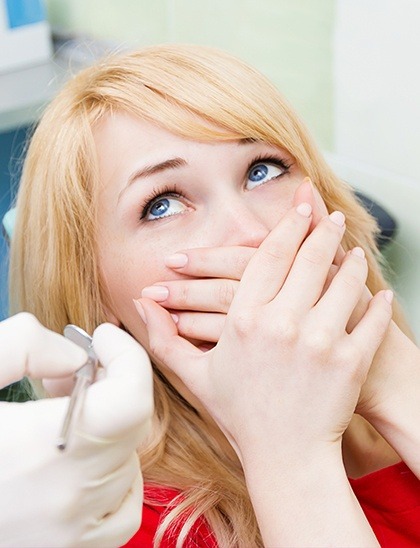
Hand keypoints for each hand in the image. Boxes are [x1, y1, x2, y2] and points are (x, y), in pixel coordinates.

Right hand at [0, 314, 152, 547]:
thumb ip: (21, 346)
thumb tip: (74, 357)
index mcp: (39, 450)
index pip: (131, 401)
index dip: (128, 357)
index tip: (103, 338)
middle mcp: (65, 498)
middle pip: (131, 424)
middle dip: (111, 380)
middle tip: (69, 369)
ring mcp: (68, 533)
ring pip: (129, 462)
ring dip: (109, 425)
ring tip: (63, 410)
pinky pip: (121, 508)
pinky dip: (115, 475)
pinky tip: (78, 458)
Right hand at [136, 204, 391, 462]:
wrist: (285, 457)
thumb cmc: (240, 414)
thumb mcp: (195, 375)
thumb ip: (163, 336)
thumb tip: (138, 302)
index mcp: (243, 321)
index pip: (268, 257)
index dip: (287, 227)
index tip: (300, 208)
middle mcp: (282, 325)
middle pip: (308, 259)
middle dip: (323, 231)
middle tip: (333, 216)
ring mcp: (319, 342)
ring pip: (343, 282)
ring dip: (352, 261)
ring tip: (355, 251)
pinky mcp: (350, 361)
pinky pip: (370, 319)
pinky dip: (377, 303)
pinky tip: (379, 292)